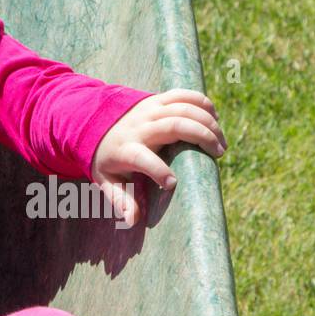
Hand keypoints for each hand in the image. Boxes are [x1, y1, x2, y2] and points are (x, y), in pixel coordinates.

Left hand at [90, 88, 226, 226]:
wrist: (92, 123)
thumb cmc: (106, 159)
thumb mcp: (106, 180)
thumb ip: (120, 199)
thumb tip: (133, 221)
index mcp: (125, 149)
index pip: (141, 157)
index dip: (157, 170)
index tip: (173, 183)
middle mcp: (139, 127)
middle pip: (172, 125)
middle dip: (200, 136)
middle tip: (219, 153)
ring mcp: (148, 110)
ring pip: (182, 108)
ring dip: (207, 121)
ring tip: (221, 142)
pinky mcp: (156, 100)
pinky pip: (182, 94)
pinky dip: (201, 102)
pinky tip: (214, 118)